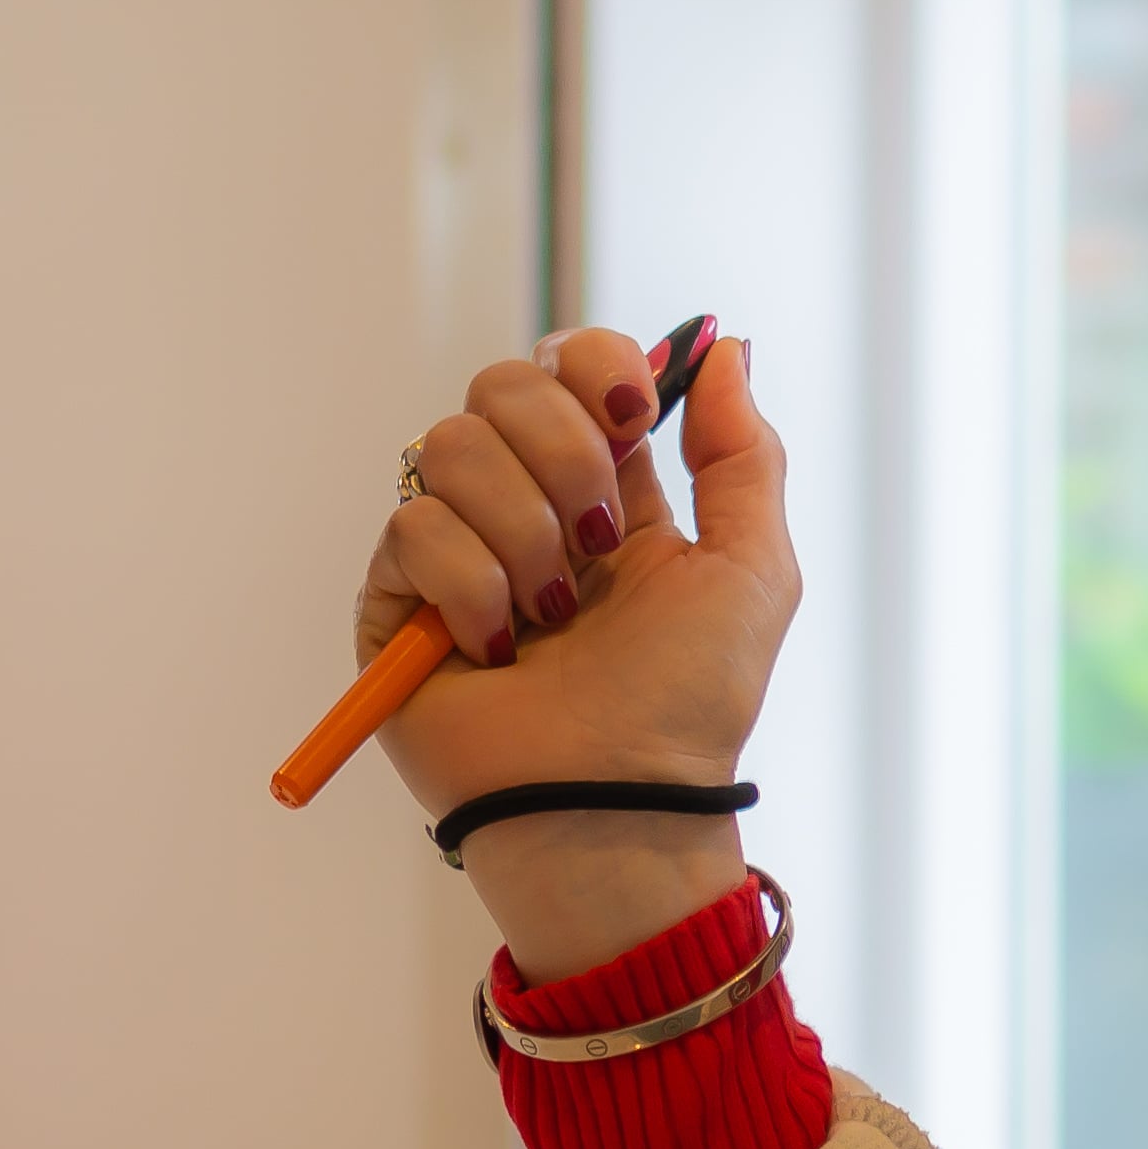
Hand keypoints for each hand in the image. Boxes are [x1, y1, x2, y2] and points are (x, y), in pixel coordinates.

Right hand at [361, 324, 802, 979]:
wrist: (617, 801)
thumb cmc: (689, 704)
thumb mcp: (752, 571)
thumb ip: (743, 453)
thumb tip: (724, 348)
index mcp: (608, 490)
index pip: (571, 366)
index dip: (595, 365)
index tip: (633, 411)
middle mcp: (528, 506)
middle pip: (502, 384)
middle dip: (562, 452)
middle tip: (597, 540)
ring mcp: (456, 549)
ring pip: (450, 445)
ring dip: (521, 533)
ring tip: (552, 617)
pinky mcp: (395, 599)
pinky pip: (411, 525)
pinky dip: (470, 588)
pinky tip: (499, 649)